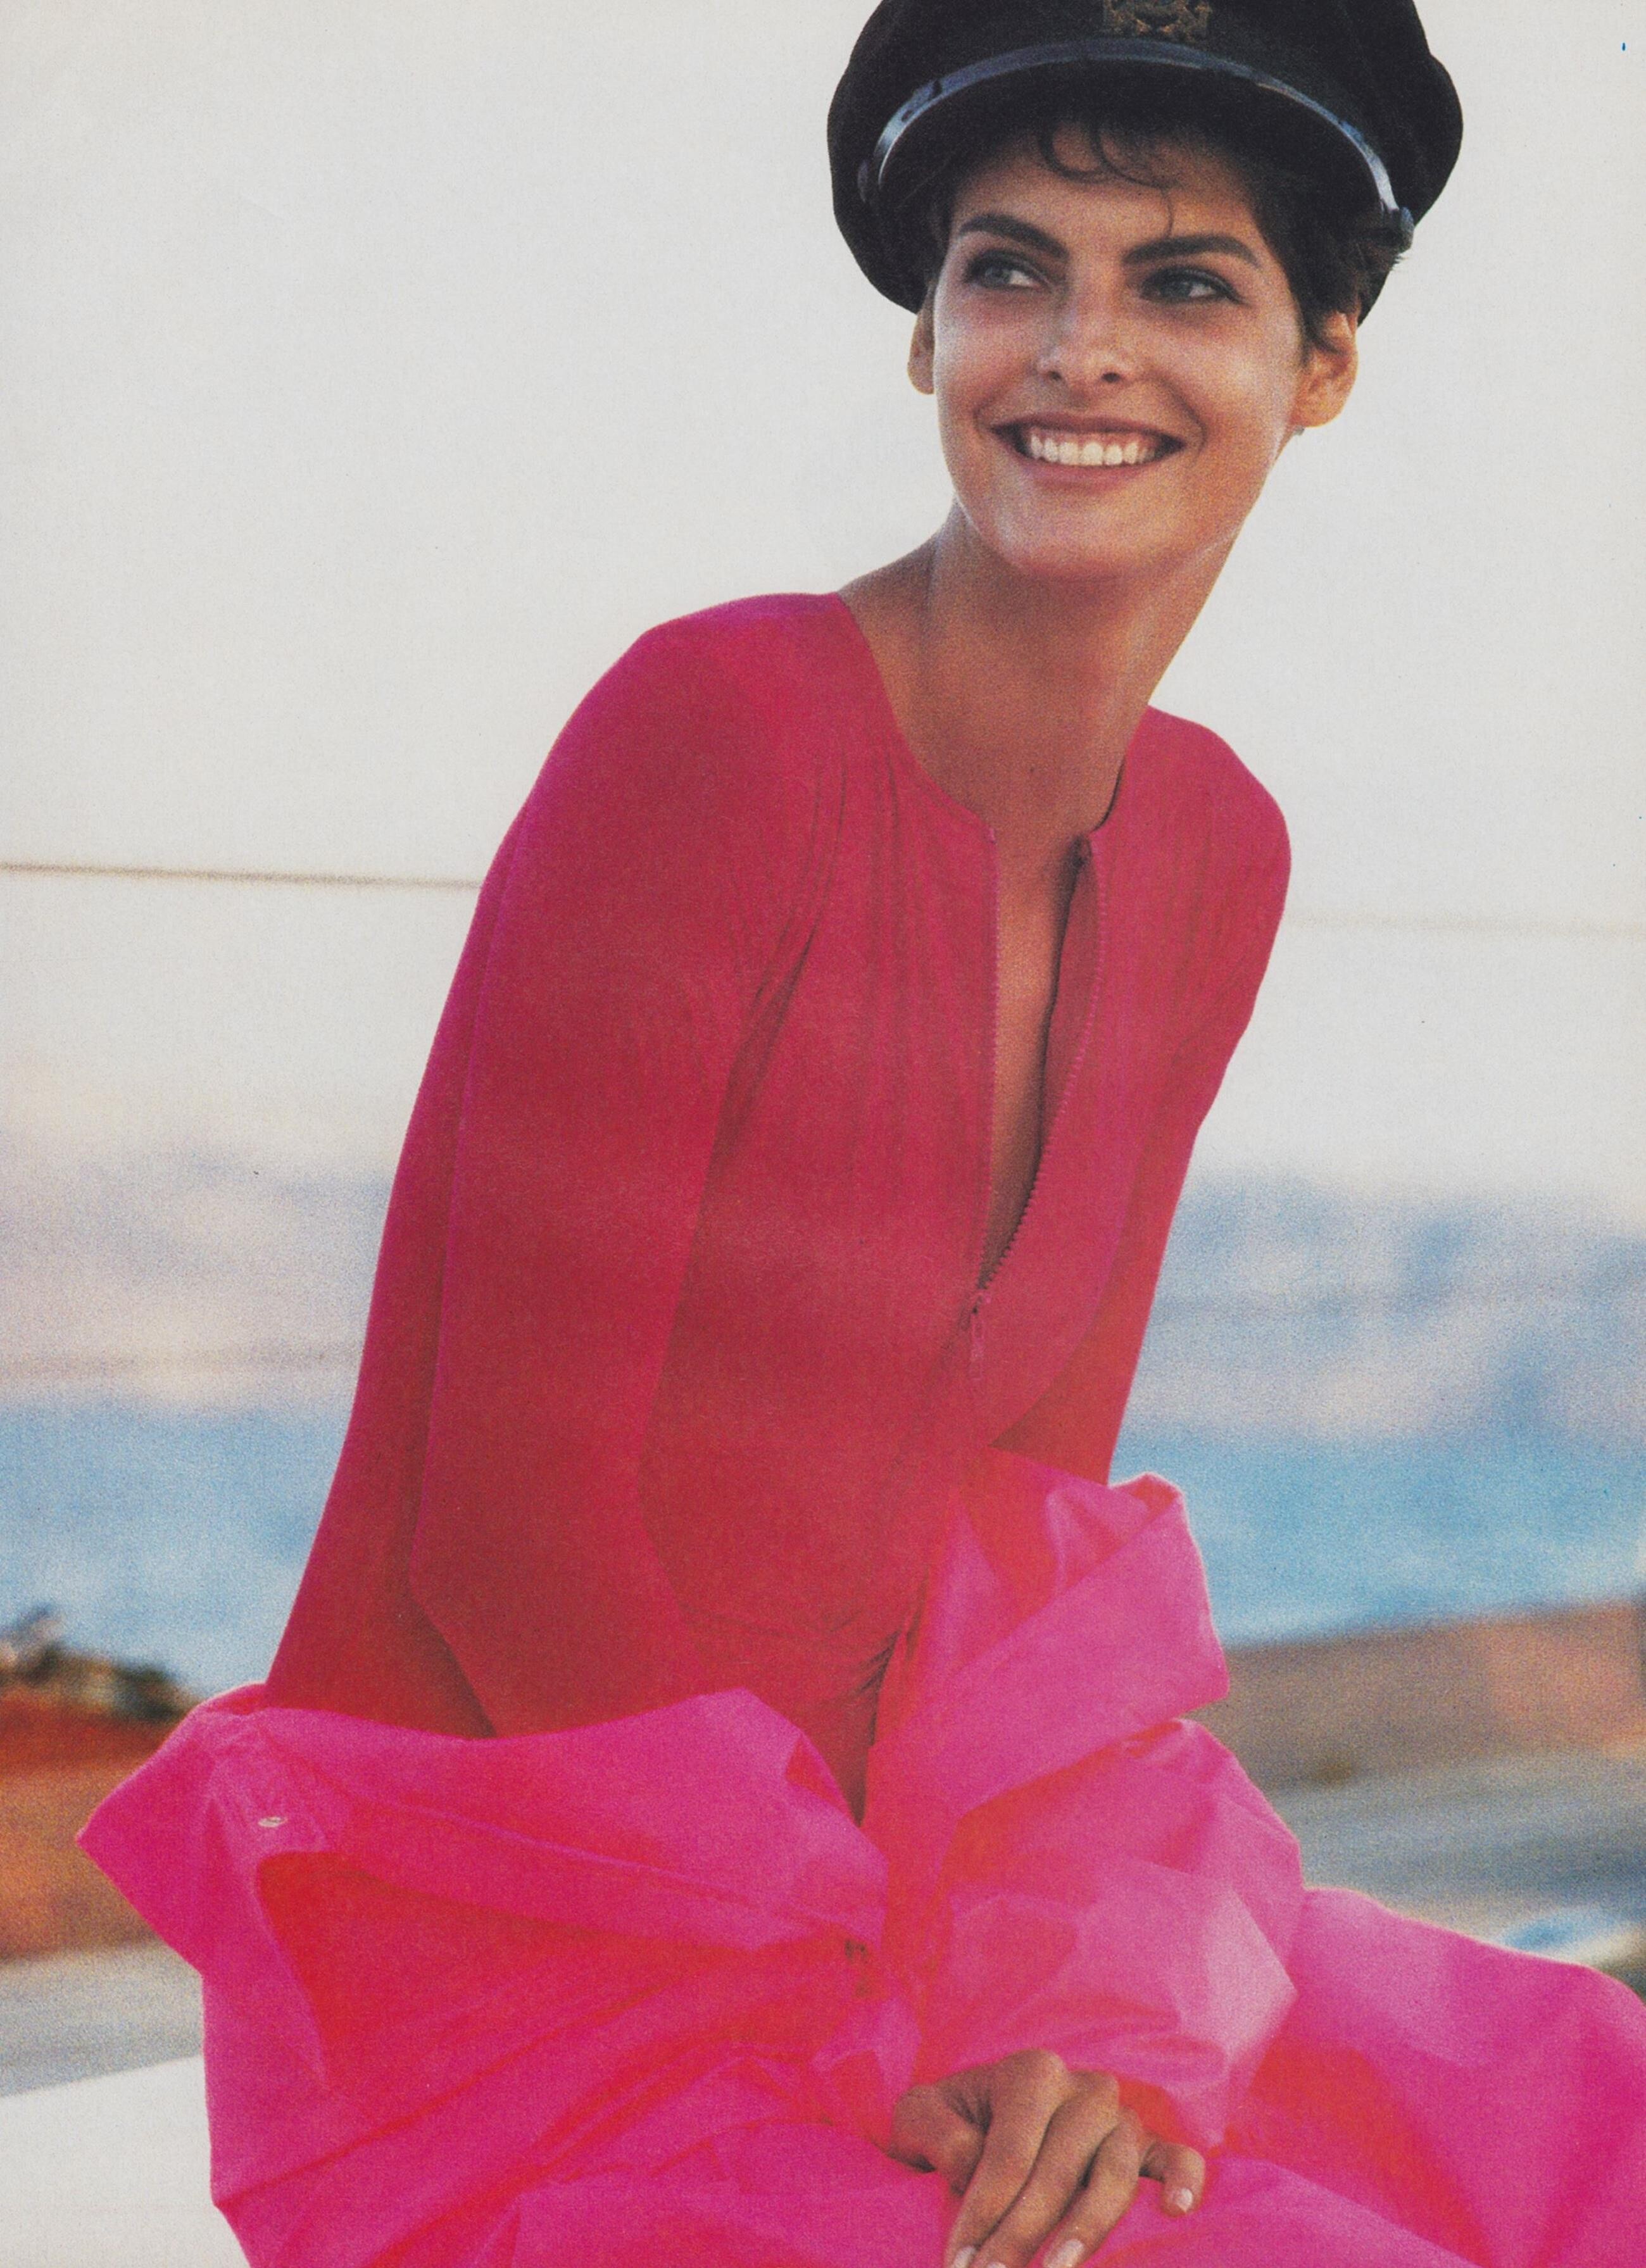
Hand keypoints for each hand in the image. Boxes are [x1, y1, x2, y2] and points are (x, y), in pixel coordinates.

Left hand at [888, 2049, 1204, 2267]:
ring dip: (1084, 2232)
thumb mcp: (921, 2116)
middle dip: (1019, 2238)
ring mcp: (1122, 2117)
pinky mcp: (1149, 2146)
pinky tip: (1173, 2210)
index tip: (957, 2264)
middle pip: (1055, 2174)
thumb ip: (935, 2132)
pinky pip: (1178, 2157)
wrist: (988, 2112)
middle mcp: (1084, 2088)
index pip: (1007, 2155)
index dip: (981, 2213)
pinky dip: (1183, 2180)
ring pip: (1111, 2177)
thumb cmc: (955, 2122)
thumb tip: (971, 2168)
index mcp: (1030, 2073)